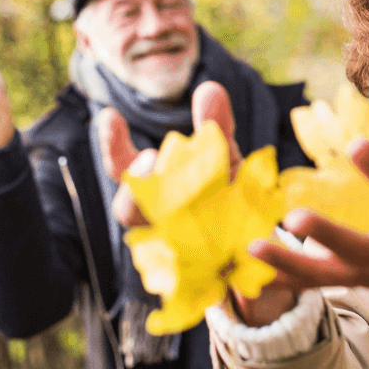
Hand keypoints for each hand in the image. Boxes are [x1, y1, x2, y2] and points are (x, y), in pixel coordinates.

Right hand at [98, 82, 295, 327]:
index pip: (122, 169)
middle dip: (136, 184)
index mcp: (155, 191)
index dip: (112, 145)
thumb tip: (210, 88)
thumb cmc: (232, 196)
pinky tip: (223, 245)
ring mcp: (173, 254)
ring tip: (186, 197)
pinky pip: (192, 273)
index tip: (110, 115)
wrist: (258, 250)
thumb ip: (216, 127)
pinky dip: (204, 258)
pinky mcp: (198, 281)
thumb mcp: (227, 158)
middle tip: (151, 157)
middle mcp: (155, 223)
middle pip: (128, 210)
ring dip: (166, 219)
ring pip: (153, 242)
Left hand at [251, 139, 368, 320]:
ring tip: (253, 248)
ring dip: (287, 264)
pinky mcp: (344, 285)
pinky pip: (307, 286)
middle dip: (327, 235)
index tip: (357, 145)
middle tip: (294, 217)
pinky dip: (278, 282)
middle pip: (357, 250)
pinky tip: (245, 278)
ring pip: (324, 276)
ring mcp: (365, 278)